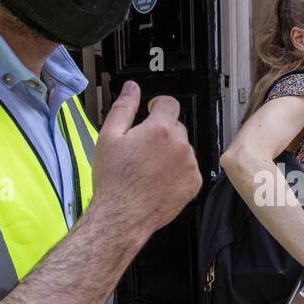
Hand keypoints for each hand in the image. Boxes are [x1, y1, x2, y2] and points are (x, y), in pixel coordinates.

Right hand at [89, 81, 202, 235]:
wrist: (123, 215)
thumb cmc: (114, 180)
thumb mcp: (109, 137)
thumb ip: (124, 108)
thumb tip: (131, 89)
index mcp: (160, 129)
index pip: (170, 103)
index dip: (159, 106)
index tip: (153, 111)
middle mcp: (179, 145)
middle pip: (176, 127)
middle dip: (162, 133)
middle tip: (143, 149)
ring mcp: (189, 165)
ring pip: (183, 148)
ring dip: (171, 152)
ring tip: (149, 168)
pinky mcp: (194, 183)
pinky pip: (189, 168)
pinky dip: (178, 171)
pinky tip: (159, 179)